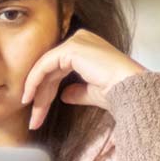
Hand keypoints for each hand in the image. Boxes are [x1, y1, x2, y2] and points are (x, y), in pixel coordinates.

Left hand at [22, 29, 144, 129]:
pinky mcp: (71, 48)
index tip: (39, 113)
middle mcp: (82, 40)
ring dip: (36, 92)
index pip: (60, 70)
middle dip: (41, 96)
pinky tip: (30, 98)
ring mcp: (76, 42)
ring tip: (32, 116)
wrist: (130, 89)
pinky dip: (35, 81)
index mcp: (89, 48)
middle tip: (34, 120)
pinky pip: (45, 65)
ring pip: (46, 68)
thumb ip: (78, 92)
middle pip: (52, 70)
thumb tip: (65, 96)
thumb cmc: (119, 92)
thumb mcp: (93, 92)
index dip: (47, 92)